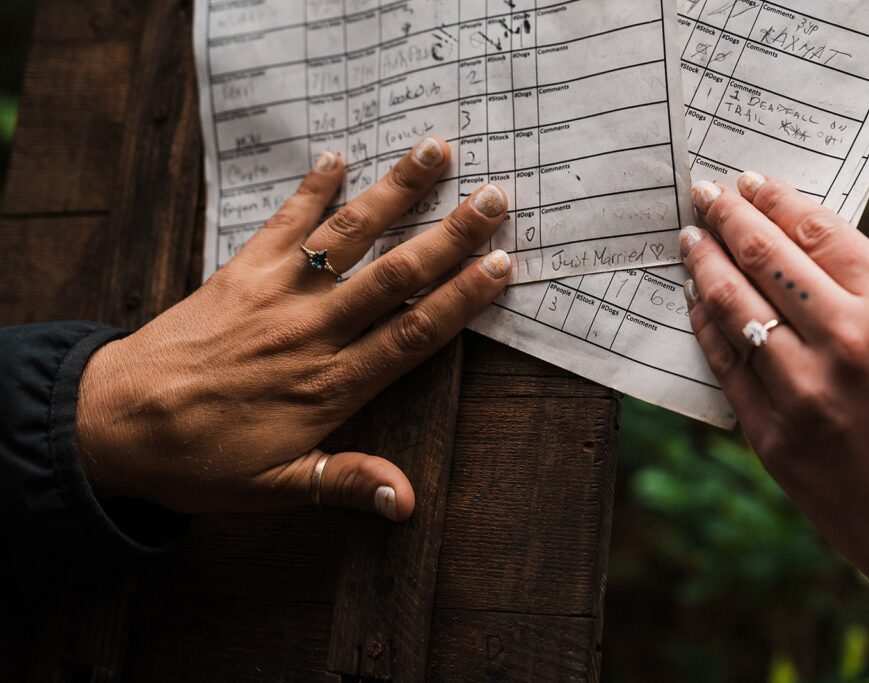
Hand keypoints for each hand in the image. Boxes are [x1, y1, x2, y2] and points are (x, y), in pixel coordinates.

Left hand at [77, 138, 511, 520]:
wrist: (111, 424)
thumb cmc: (199, 461)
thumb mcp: (274, 488)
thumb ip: (344, 483)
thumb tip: (406, 503)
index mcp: (330, 384)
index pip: (412, 334)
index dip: (461, 299)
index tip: (501, 265)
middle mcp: (311, 330)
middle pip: (394, 276)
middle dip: (450, 236)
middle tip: (494, 197)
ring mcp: (276, 294)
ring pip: (348, 237)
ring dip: (395, 193)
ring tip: (434, 152)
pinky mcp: (239, 273)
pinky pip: (281, 223)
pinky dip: (310, 190)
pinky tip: (336, 157)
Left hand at [681, 173, 868, 660]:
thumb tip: (808, 250)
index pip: (818, 232)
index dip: (776, 200)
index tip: (749, 182)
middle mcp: (847, 340)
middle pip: (766, 258)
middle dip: (728, 218)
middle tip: (702, 193)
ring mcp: (803, 391)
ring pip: (734, 307)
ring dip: (704, 266)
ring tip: (689, 241)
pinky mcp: (772, 436)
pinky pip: (725, 366)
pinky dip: (706, 327)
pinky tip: (694, 303)